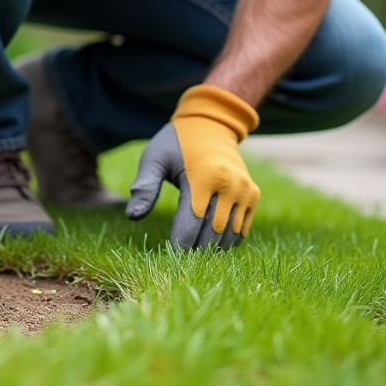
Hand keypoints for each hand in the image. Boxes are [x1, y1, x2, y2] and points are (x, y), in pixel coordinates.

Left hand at [126, 85, 259, 249]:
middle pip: (211, 234)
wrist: (211, 125)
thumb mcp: (154, 158)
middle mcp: (229, 186)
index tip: (167, 256)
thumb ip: (144, 186)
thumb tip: (133, 216)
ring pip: (228, 236)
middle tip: (177, 260)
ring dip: (210, 249)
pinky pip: (240, 229)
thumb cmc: (175, 143)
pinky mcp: (252, 195)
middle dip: (194, 250)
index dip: (179, 244)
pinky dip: (225, 241)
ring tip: (191, 255)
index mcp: (204, 178)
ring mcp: (244, 191)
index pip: (191, 224)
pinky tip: (208, 243)